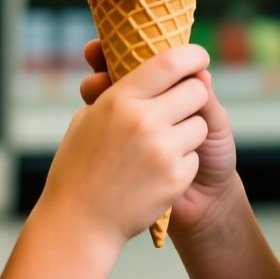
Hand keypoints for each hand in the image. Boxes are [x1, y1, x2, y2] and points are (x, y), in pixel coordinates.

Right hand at [40, 44, 209, 248]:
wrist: (80, 223)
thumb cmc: (80, 167)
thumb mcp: (88, 120)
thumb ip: (119, 93)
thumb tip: (160, 70)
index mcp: (118, 100)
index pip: (167, 63)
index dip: (190, 55)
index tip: (199, 56)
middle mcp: (143, 120)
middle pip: (194, 91)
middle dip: (193, 96)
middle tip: (183, 106)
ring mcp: (161, 150)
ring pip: (199, 125)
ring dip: (189, 132)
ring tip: (162, 147)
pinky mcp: (175, 177)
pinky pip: (192, 156)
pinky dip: (182, 163)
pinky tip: (158, 174)